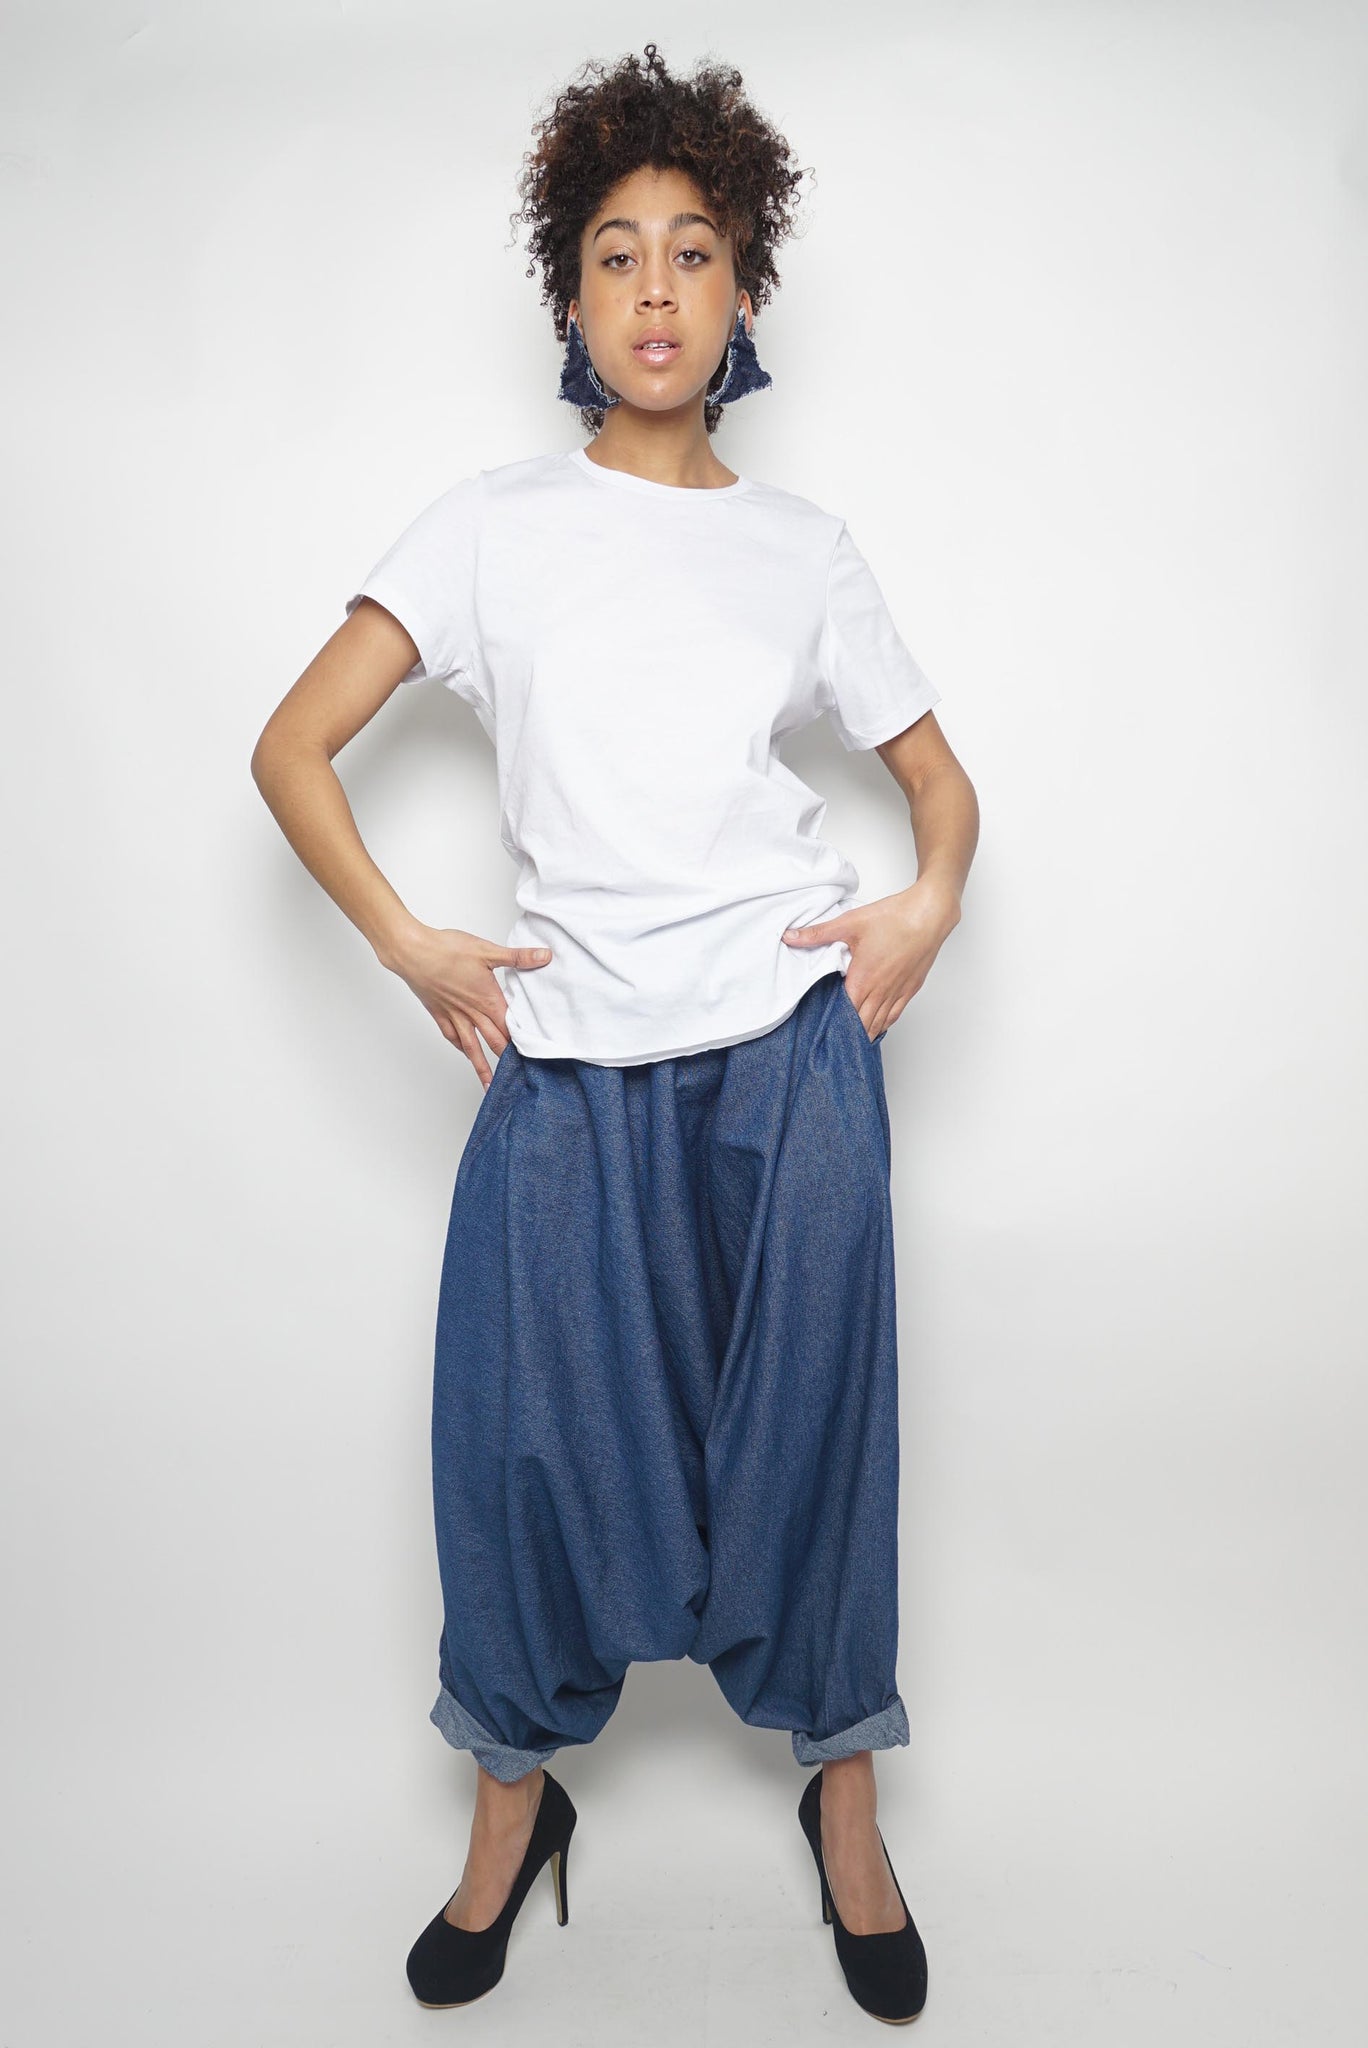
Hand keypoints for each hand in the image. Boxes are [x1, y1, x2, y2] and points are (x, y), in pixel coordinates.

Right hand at [382, 925, 551, 1088]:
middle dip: (506, 1059)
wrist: (412, 953)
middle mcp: (472, 1012)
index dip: (522, 1042)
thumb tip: (544, 956)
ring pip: (472, 1046)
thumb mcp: (487, 950)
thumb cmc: (446, 949)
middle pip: (494, 1040)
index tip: (533, 1058)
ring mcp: (454, 1015)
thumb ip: (518, 957)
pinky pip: (452, 1036)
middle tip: (517, 1077)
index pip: (510, 1026)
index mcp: (488, 999)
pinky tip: (465, 1052)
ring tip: (489, 1085)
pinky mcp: (439, 1013)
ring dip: (482, 1066)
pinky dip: (460, 1047)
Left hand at [780, 878, 960, 1041]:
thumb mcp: (849, 923)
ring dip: (864, 1033)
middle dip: (846, 1035)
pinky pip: (894, 1015)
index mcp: (862, 979)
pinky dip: (882, 1024)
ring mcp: (897, 992)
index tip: (820, 1034)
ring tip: (850, 1044)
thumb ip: (818, 934)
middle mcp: (880, 991)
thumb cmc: (894, 918)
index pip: (843, 1013)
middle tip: (832, 1044)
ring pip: (878, 1023)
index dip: (831, 1025)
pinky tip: (876, 1028)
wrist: (929, 915)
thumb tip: (790, 937)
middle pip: (860, 1023)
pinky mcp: (910, 989)